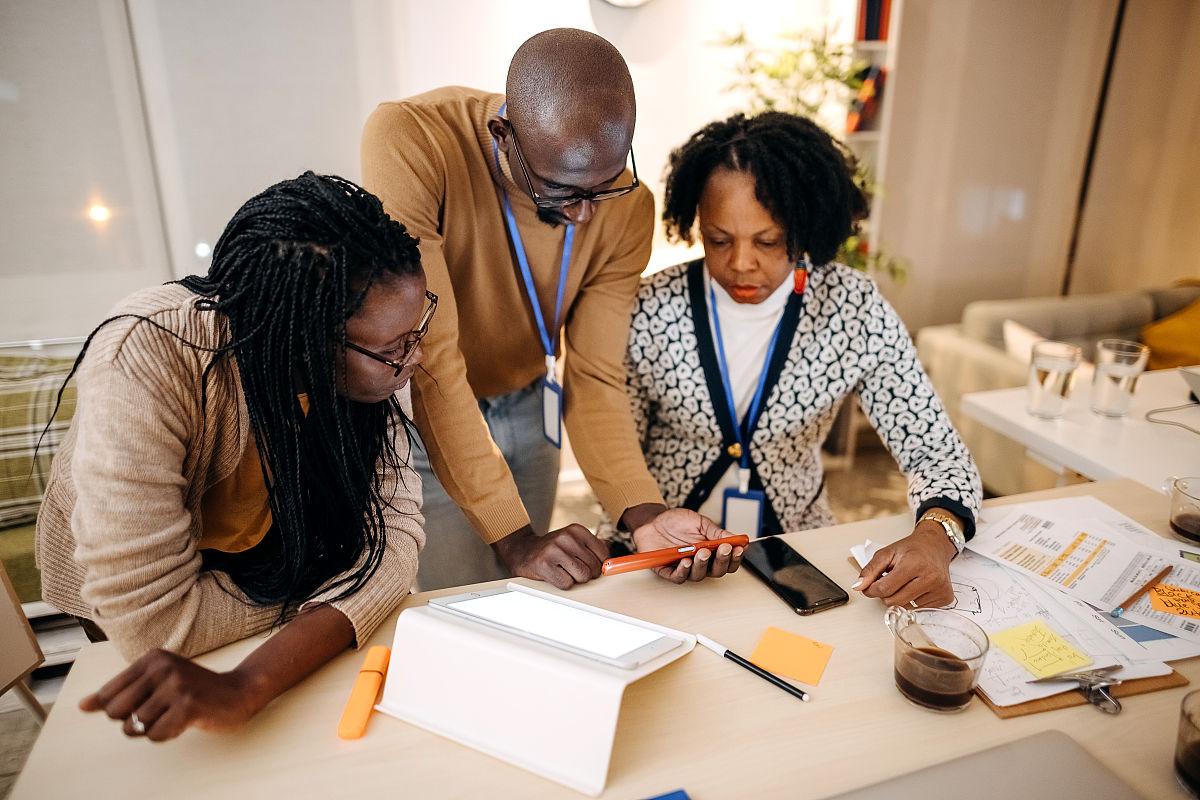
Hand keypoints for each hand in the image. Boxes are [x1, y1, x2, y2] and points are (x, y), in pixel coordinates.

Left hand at [79, 603, 354, 741]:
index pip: (108, 695)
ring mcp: (176, 685)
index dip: (122, 710)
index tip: (148, 703)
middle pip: (115, 712)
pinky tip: (183, 722)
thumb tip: (82, 706)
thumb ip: (118, 694)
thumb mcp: (155, 684)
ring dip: (152, 729)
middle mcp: (162, 667)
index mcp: (152, 658)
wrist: (238, 692)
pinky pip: (155, 735)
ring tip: (173, 716)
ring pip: (135, 726)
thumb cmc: (193, 691)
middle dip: (133, 722)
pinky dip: (166, 735)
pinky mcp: (188, 705)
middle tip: (160, 712)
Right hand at [492, 524, 608, 589]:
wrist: (523, 551)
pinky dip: (562, 584)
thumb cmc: (553, 549)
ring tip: (563, 570)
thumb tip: (610, 551)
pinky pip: (566, 584)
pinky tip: (554, 574)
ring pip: (582, 577)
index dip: (598, 565)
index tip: (588, 565)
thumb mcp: (574, 540)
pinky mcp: (544, 565)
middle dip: (586, 574)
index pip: (603, 555)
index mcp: (577, 530)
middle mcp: (567, 537)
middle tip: (571, 568)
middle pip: (593, 568)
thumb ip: (594, 544)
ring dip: (575, 579)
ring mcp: (554, 550)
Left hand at [630, 507, 743, 583]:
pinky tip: (686, 561)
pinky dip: (684, 571)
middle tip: (724, 549)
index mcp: (711, 550)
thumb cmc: (675, 522)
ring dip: (703, 564)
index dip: (735, 557)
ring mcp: (685, 567)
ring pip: (699, 575)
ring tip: (703, 552)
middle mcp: (700, 562)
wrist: (652, 522)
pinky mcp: (669, 571)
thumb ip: (716, 532)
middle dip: (723, 560)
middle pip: (717, 571)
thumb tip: (735, 538)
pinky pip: (679, 577)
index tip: (739, 548)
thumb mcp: (699, 522)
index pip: (728, 560)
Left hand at [853, 521, 957, 606]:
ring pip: (905, 607)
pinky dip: (912, 600)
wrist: (935, 546)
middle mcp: (930, 577)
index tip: (870, 585)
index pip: (884, 589)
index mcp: (914, 564)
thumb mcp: (886, 553)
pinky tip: (917, 587)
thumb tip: (858, 587)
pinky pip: (918, 609)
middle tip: (889, 581)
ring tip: (905, 582)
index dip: (871, 589)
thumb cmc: (911, 549)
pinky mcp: (946, 598)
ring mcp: (940, 589)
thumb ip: (869, 571)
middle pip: (894, 601)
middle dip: (885, 594)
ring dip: (899, 597)